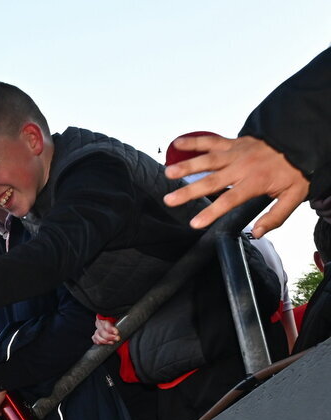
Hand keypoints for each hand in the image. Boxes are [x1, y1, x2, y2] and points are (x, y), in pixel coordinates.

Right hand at [93, 316, 120, 345]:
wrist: (117, 320)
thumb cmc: (120, 318)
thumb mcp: (120, 316)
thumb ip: (122, 317)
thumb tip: (128, 319)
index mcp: (105, 316)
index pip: (106, 323)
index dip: (110, 328)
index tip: (116, 332)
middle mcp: (100, 322)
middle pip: (101, 330)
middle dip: (109, 336)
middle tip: (117, 338)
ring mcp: (98, 328)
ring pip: (97, 335)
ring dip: (104, 340)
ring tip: (112, 342)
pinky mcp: (96, 333)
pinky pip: (94, 338)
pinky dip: (97, 341)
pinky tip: (102, 343)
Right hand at [164, 134, 308, 236]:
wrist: (301, 138)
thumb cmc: (295, 169)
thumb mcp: (294, 196)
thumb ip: (276, 216)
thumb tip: (257, 233)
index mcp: (255, 181)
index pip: (229, 200)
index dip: (211, 212)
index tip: (194, 223)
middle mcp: (242, 166)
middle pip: (211, 181)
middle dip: (188, 191)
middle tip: (170, 200)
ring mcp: (236, 153)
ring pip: (208, 160)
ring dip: (186, 165)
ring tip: (168, 172)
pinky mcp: (234, 143)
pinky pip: (211, 141)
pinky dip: (194, 141)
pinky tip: (177, 142)